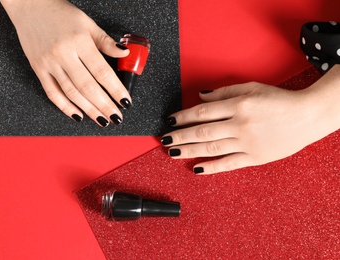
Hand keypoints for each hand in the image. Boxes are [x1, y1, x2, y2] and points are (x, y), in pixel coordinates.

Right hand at [0, 0, 130, 125]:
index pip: (102, 72)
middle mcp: (64, 54)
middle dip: (105, 105)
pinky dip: (65, 106)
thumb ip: (105, 42)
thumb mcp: (87, 23)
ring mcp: (49, 63)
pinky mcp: (38, 69)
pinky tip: (78, 115)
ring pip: (71, 93)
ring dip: (89, 110)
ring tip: (102, 120)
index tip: (125, 101)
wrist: (29, 5)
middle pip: (88, 87)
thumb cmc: (60, 13)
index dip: (115, 89)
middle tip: (116, 117)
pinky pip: (52, 92)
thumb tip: (124, 54)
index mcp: (79, 42)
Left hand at [161, 80, 338, 173]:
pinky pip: (229, 164)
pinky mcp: (254, 157)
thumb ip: (224, 92)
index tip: (171, 121)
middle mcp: (240, 125)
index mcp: (239, 105)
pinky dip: (212, 167)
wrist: (307, 116)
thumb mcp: (251, 88)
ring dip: (189, 151)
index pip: (203, 112)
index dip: (183, 117)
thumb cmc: (279, 100)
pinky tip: (196, 169)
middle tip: (164, 139)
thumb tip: (200, 97)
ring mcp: (247, 143)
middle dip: (180, 136)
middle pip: (202, 132)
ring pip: (211, 148)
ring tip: (172, 152)